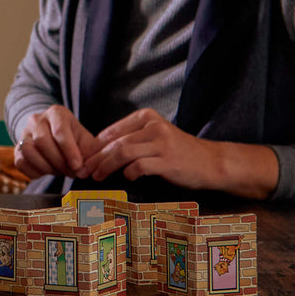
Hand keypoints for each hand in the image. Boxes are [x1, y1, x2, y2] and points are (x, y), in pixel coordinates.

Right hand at [13, 105, 100, 179]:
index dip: (69, 151)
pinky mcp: (17, 148)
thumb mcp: (85, 140)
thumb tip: (85, 170)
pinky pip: (20, 162)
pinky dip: (34, 172)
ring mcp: (24, 133)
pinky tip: (46, 171)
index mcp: (56, 113)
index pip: (59, 131)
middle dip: (58, 161)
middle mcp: (37, 119)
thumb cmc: (74, 139)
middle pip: (42, 141)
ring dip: (46, 167)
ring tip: (59, 171)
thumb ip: (89, 153)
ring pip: (29, 151)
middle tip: (70, 172)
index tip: (78, 166)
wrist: (55, 137)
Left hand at [80, 109, 278, 197]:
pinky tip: (127, 178)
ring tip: (97, 177)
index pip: (111, 131)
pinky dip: (129, 173)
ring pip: (123, 152)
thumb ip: (131, 140)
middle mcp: (153, 126)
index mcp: (146, 117)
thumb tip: (99, 153)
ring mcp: (162, 142)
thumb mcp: (154, 138)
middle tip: (84, 171)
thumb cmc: (178, 153)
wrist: (211, 162)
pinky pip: (140, 166)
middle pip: (115, 142)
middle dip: (96, 158)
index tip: (83, 160)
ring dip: (106, 166)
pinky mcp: (168, 159)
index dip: (94, 147)